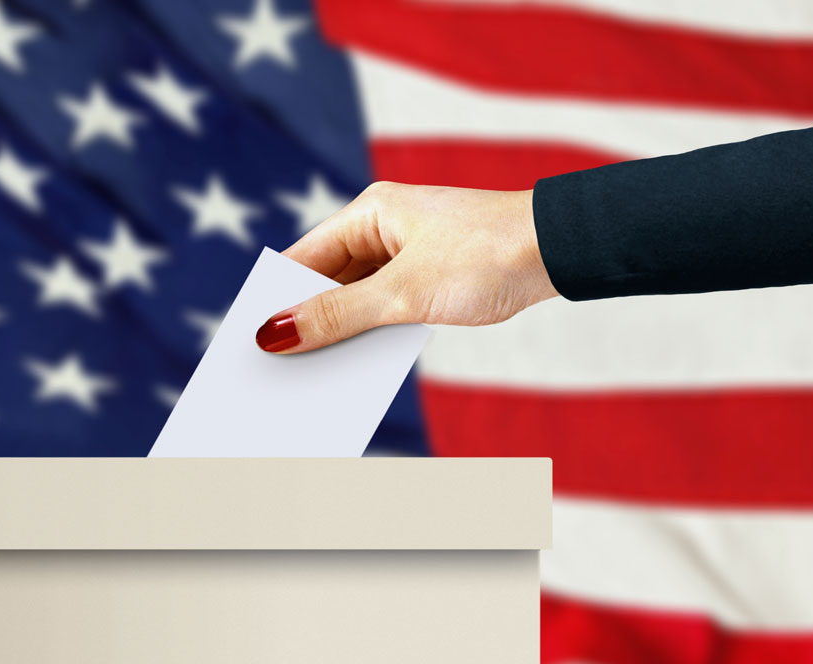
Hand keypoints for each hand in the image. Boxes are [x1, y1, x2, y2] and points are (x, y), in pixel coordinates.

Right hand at [255, 182, 558, 352]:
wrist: (561, 251)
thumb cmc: (485, 255)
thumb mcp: (403, 293)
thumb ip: (339, 316)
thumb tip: (277, 333)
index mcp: (370, 214)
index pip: (304, 258)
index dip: (277, 298)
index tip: (251, 342)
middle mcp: (383, 229)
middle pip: (327, 280)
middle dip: (306, 322)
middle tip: (276, 369)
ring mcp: (408, 254)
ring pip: (357, 298)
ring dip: (340, 333)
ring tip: (311, 378)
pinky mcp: (431, 277)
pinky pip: (386, 308)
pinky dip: (371, 333)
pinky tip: (357, 367)